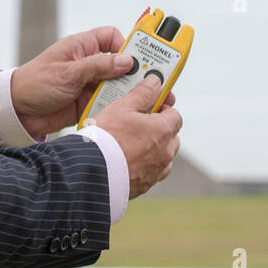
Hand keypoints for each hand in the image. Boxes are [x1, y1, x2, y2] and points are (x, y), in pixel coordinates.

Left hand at [10, 27, 175, 138]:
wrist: (16, 112)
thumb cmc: (35, 83)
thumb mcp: (67, 73)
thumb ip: (97, 66)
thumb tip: (127, 61)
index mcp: (83, 47)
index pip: (113, 38)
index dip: (127, 46)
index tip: (139, 60)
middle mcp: (90, 64)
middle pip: (122, 64)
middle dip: (139, 74)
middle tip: (160, 84)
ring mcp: (90, 84)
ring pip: (119, 86)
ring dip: (133, 94)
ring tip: (153, 103)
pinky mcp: (88, 103)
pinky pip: (110, 104)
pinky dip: (120, 110)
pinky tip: (132, 117)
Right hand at [90, 75, 182, 198]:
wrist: (92, 172)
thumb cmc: (106, 137)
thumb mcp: (122, 107)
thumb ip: (142, 93)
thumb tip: (155, 82)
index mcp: (163, 130)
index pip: (175, 115)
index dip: (163, 109)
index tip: (151, 106)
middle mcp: (165, 152)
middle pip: (172, 137)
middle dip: (160, 129)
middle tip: (140, 123)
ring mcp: (156, 171)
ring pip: (163, 156)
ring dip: (154, 149)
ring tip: (132, 143)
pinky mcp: (145, 185)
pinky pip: (151, 172)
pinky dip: (145, 165)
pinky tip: (128, 159)